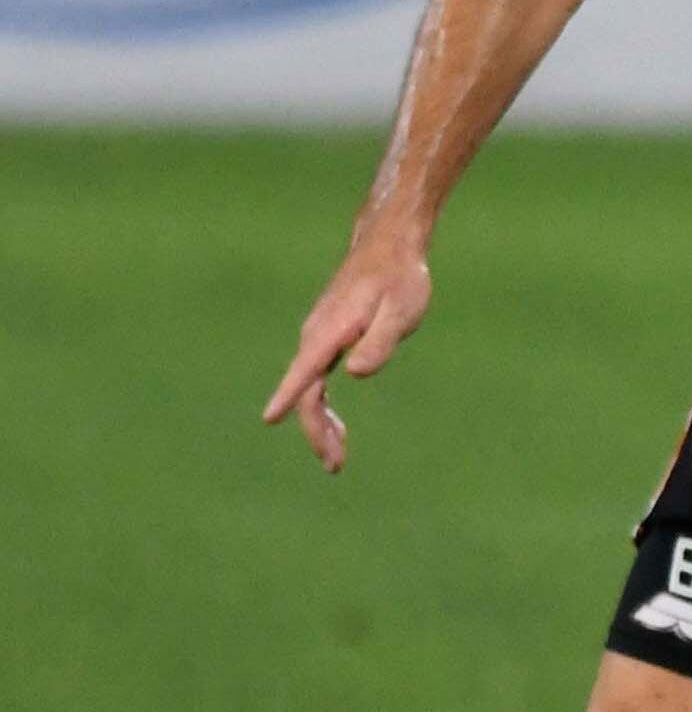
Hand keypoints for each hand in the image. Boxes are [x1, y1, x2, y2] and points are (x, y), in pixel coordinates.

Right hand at [263, 235, 432, 470]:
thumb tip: (355, 373)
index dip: (288, 396)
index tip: (270, 419)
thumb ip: (380, 341)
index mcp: (330, 332)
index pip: (305, 371)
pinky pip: (315, 380)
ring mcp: (318, 338)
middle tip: (335, 465)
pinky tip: (335, 426)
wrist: (388, 247)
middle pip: (307, 392)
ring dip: (319, 424)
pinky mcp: (326, 339)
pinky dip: (321, 406)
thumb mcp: (400, 311)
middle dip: (317, 430)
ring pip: (310, 389)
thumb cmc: (399, 279)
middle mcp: (315, 337)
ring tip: (336, 458)